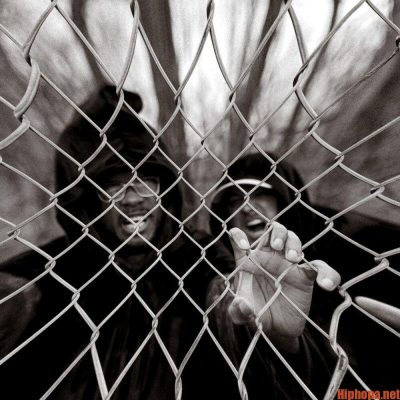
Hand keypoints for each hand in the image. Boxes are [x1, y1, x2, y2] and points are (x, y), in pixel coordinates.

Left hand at [228, 222, 339, 351]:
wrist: (276, 329)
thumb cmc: (255, 314)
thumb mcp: (240, 314)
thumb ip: (238, 310)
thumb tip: (242, 305)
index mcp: (248, 260)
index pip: (239, 239)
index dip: (238, 237)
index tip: (243, 247)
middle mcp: (268, 257)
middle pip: (274, 231)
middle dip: (277, 233)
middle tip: (277, 247)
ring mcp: (288, 264)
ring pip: (293, 240)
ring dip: (294, 244)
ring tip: (293, 259)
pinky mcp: (305, 276)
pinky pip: (319, 267)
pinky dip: (327, 272)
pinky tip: (326, 285)